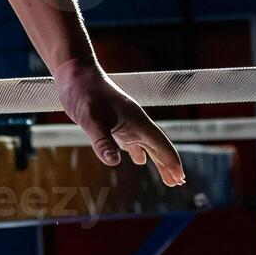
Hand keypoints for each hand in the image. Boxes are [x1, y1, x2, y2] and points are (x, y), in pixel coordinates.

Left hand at [54, 59, 185, 186]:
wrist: (74, 71)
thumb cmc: (84, 91)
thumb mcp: (91, 118)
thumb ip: (103, 140)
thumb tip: (113, 162)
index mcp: (136, 121)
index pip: (160, 144)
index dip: (171, 161)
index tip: (181, 178)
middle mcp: (134, 122)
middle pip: (156, 146)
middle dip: (167, 164)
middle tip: (178, 183)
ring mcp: (123, 120)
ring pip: (145, 144)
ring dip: (155, 159)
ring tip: (165, 175)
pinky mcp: (111, 120)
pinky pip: (130, 140)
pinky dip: (137, 151)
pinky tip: (137, 158)